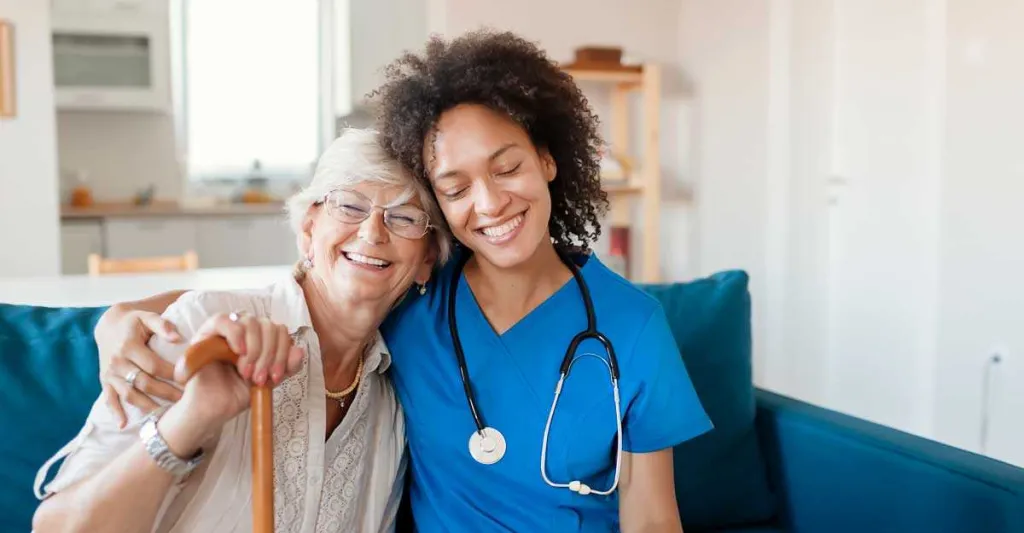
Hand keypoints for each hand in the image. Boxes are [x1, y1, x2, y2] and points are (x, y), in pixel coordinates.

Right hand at [98, 307, 184, 427]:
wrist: (109, 326)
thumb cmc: (135, 322)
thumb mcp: (147, 317)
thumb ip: (162, 325)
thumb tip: (178, 338)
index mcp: (128, 346)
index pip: (154, 365)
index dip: (172, 374)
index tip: (190, 381)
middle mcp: (117, 362)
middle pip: (144, 383)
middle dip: (166, 394)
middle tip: (186, 402)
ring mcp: (110, 374)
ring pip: (129, 395)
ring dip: (148, 406)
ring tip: (167, 416)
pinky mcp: (105, 382)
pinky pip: (109, 400)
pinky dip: (116, 413)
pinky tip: (124, 425)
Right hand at [174, 313, 304, 432]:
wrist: (213, 410)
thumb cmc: (237, 393)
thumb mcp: (269, 380)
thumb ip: (287, 367)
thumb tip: (299, 350)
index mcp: (261, 339)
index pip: (280, 330)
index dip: (283, 352)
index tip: (276, 376)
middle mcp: (245, 331)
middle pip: (268, 325)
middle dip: (269, 354)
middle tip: (259, 378)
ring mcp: (225, 330)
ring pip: (251, 321)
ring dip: (254, 349)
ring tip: (246, 372)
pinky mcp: (205, 333)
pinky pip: (223, 320)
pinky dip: (236, 335)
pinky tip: (238, 353)